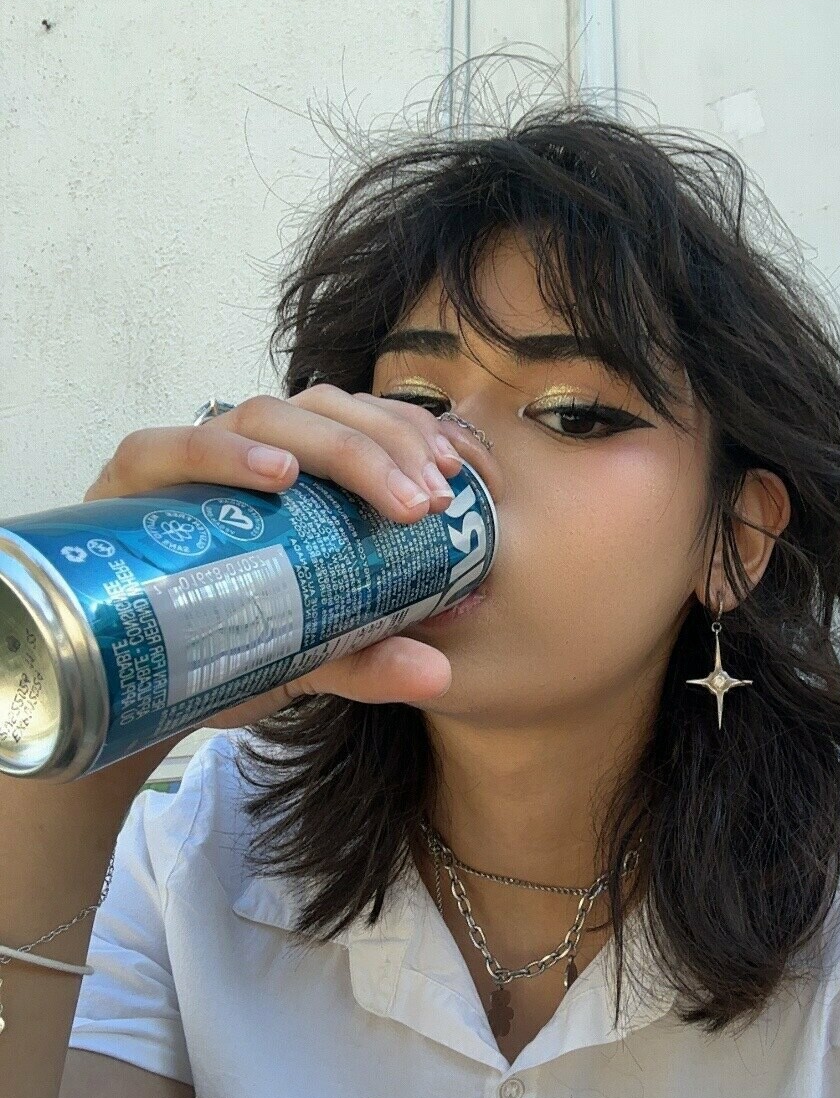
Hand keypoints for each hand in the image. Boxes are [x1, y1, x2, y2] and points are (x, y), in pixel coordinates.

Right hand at [83, 386, 503, 730]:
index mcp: (294, 478)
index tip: (460, 478)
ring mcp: (185, 461)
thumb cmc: (218, 652)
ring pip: (265, 415)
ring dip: (336, 447)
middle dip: (388, 445)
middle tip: (431, 502)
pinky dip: (229, 454)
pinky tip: (279, 476)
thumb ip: (366, 662)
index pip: (360, 422)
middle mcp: (242, 455)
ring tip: (387, 496)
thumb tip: (438, 675)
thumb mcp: (306, 661)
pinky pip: (174, 446)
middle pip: (323, 409)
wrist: (121, 688)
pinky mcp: (129, 482)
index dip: (413, 435)